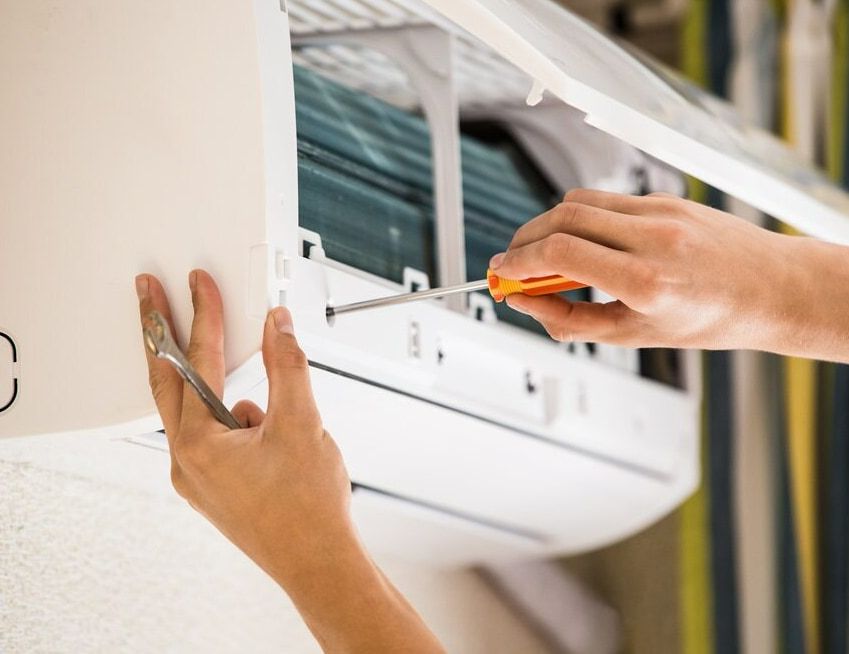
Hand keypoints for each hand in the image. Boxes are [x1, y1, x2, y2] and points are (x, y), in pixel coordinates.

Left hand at [135, 270, 443, 652]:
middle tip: (150, 297)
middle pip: (168, 382)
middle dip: (160, 335)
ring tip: (266, 405)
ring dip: (216, 387)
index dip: (203, 315)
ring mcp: (196, 477)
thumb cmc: (307, 509)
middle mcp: (187, 461)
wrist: (318, 561)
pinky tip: (272, 436)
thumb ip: (287, 366)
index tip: (200, 284)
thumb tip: (277, 327)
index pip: (198, 362)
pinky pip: (212, 437)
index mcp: (200, 444)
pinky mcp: (212, 486)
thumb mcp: (302, 423)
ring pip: (195, 411)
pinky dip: (235, 420)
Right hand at [492, 189, 848, 359]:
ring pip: (578, 202)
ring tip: (541, 254)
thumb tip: (526, 302)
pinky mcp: (665, 198)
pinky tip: (581, 242)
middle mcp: (654, 239)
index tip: (500, 274)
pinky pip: (604, 200)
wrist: (771, 287)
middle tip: (509, 264)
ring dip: (546, 225)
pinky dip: (578, 219)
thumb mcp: (634, 336)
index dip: (519, 262)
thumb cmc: (710, 318)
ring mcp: (661, 212)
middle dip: (523, 241)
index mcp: (648, 282)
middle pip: (560, 219)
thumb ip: (571, 320)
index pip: (560, 254)